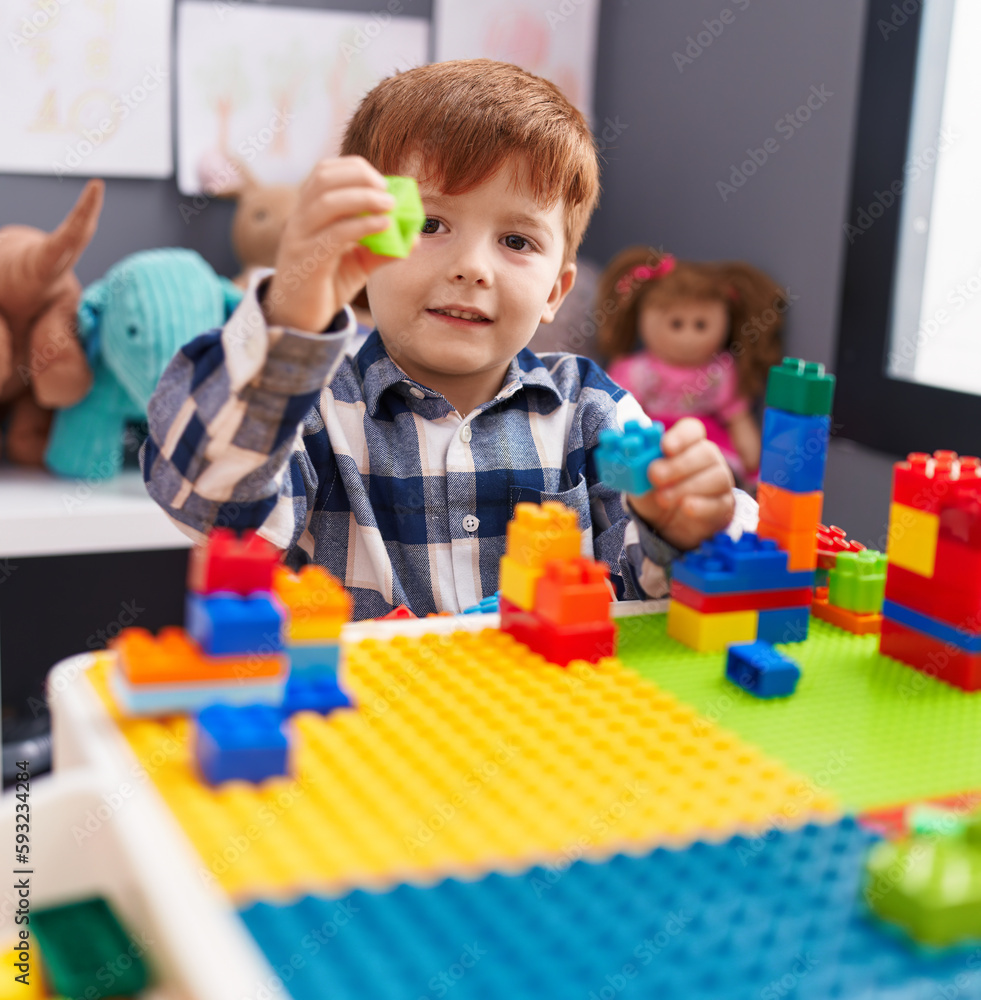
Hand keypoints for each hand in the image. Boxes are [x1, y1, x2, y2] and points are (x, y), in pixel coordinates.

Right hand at [263, 156, 397, 330]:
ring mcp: (300, 238)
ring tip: (390, 205)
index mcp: (308, 212)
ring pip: (327, 202)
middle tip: (388, 192)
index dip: (354, 169)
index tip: (382, 181)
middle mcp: (299, 219)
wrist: (298, 320)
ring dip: (363, 197)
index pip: (324, 172)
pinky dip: (362, 225)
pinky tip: (383, 226)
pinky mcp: (307, 261)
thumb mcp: (358, 263)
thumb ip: (382, 248)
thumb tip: (414, 238)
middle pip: (323, 178)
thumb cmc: (326, 286)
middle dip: (359, 178)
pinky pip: (334, 235)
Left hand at [627, 417, 735, 550]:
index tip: (664, 446)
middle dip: (678, 464)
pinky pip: (719, 503)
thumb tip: (627, 452)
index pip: (692, 430)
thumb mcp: (639, 479)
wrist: (667, 525)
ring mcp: (720, 482)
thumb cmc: (654, 493)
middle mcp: (708, 459)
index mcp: (688, 445)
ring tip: (662, 498)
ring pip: (716, 477)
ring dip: (686, 486)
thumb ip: (635, 466)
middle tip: (655, 475)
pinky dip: (702, 505)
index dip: (681, 436)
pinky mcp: (724, 507)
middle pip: (705, 452)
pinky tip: (686, 507)